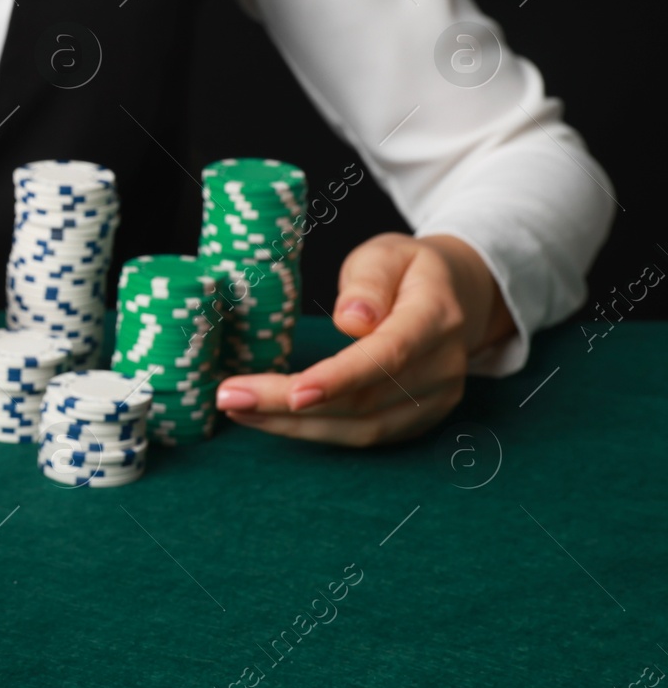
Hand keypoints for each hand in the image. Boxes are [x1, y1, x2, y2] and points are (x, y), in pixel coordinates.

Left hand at [214, 233, 514, 446]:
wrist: (458, 295)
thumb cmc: (410, 269)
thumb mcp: (388, 253)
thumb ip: (368, 281)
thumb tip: (351, 320)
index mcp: (436, 318)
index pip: (386, 356)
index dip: (339, 379)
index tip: (292, 392)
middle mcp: (442, 367)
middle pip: (363, 401)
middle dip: (290, 405)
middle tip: (228, 397)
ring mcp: (435, 399)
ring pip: (361, 428)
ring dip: (293, 426)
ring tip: (237, 409)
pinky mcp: (418, 419)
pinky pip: (363, 434)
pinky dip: (313, 431)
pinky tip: (269, 418)